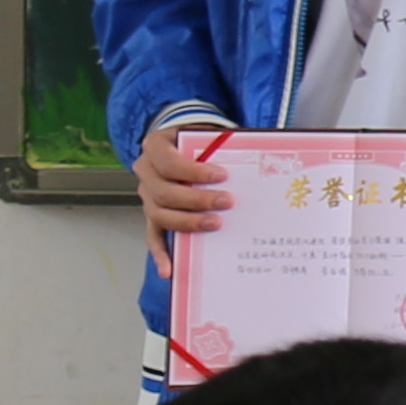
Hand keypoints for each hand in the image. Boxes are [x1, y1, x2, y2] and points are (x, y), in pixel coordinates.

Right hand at [131, 120, 236, 270]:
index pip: (168, 162)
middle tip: (227, 202)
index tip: (222, 175)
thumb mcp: (208, 134)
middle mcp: (146, 171)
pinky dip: (160, 253)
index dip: (193, 171)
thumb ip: (222, 145)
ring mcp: (147, 194)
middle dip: (196, 199)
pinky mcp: (154, 213)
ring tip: (215, 224)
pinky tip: (169, 270)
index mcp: (155, 146)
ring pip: (159, 214)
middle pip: (164, 192)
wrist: (185, 142)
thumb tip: (259, 158)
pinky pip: (152, 235)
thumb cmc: (201, 141)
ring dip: (187, 222)